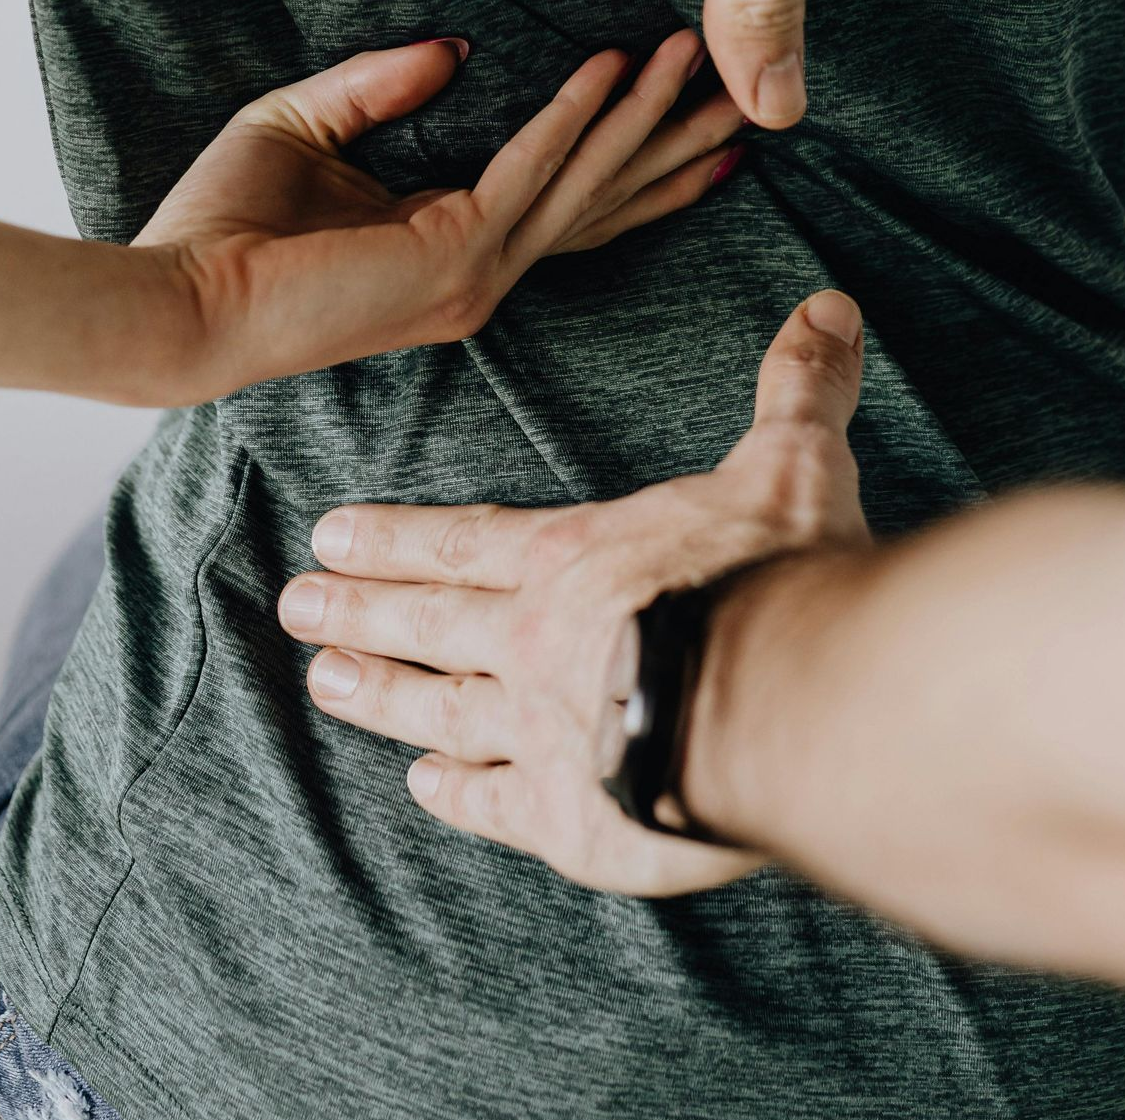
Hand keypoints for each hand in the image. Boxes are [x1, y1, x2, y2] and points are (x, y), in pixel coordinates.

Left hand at [137, 30, 741, 401]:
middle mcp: (482, 274)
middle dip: (675, 145)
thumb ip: (380, 87)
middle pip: (604, 199)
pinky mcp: (454, 258)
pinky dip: (575, 115)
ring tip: (699, 59)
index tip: (693, 122)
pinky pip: (532, 169)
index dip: (634, 162)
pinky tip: (614, 68)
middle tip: (746, 97)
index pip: (567, 203)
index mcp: (453, 254)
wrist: (171, 303)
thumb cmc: (219, 229)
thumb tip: (456, 49)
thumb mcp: (305, 128)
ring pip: (586, 181)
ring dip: (646, 116)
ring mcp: (476, 275)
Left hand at [276, 290, 869, 894]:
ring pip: (439, 709)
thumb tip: (829, 305)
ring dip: (380, 693)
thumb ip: (798, 389)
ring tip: (324, 682)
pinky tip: (423, 787)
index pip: (463, 539)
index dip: (393, 536)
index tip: (329, 532)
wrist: (783, 706)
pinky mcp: (570, 819)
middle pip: (430, 620)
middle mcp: (537, 641)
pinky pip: (495, 803)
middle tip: (294, 605)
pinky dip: (455, 794)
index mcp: (576, 558)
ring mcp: (543, 733)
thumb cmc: (777, 579)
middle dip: (359, 608)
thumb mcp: (794, 464)